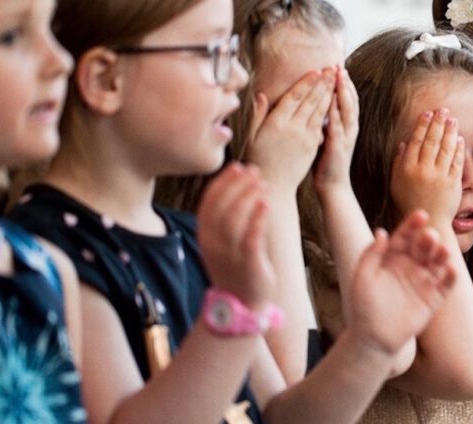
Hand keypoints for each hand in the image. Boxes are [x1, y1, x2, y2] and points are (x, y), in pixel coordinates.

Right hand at [197, 163, 275, 307]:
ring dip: (248, 198)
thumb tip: (238, 184)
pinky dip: (257, 219)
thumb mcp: (223, 242)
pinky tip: (266, 204)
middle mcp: (214, 246)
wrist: (243, 305)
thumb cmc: (237, 267)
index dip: (222, 182)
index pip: (208, 203)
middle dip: (237, 185)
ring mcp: (230, 256)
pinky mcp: (248, 266)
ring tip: (262, 183)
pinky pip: (250, 239)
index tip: (237, 166)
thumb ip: (226, 217)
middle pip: (221, 209)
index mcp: (205, 237)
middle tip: (253, 171)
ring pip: (234, 221)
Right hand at [245, 68, 334, 189]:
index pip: (294, 97)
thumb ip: (258, 115)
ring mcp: (304, 137)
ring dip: (328, 93)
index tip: (315, 70)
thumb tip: (261, 95)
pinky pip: (322, 124)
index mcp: (275, 123)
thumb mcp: (252, 136)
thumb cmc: (258, 159)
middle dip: (322, 83)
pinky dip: (328, 111)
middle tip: (331, 68)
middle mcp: (292, 128)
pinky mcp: (312, 146)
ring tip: (335, 80)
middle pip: (310, 100)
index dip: (306, 82)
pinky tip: (334, 101)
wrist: (274, 185)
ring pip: (318, 110)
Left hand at [313, 67, 358, 191]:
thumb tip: (318, 103)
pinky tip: (330, 104)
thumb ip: (325, 119)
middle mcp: (350, 129)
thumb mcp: (326, 135)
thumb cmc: (325, 161)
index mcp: (346, 125)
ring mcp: (346, 138)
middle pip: (350, 101)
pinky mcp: (338, 148)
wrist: (332, 186)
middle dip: (345, 83)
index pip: (348, 99)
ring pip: (347, 111)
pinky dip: (335, 115)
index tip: (337, 67)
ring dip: (343, 94)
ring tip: (338, 78)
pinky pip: (337, 129)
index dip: (344, 83)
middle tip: (339, 66)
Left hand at [348, 210, 456, 352]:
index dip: (412, 225)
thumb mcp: (363, 276)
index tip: (420, 215)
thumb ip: (372, 254)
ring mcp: (423, 281)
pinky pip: (445, 285)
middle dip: (427, 239)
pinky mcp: (433, 298)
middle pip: (422, 247)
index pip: (405, 236)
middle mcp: (410, 265)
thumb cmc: (364, 305)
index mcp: (393, 257)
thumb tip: (381, 231)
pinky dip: (450, 276)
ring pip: (436, 262)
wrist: (373, 337)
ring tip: (443, 250)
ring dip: (441, 254)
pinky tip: (451, 269)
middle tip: (429, 236)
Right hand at [390, 109, 463, 227]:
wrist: (429, 220)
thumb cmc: (410, 201)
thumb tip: (404, 143)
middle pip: (432, 141)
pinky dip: (458, 149)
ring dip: (450, 132)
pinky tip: (460, 138)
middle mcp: (423, 170)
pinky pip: (456, 161)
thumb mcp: (396, 182)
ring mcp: (439, 176)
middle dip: (438, 123)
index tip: (428, 113)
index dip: (422, 125)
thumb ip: (398, 162)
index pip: (416, 141)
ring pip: (445, 148)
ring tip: (453, 119)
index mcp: (407, 168)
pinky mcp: (453, 182)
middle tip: (443, 110)